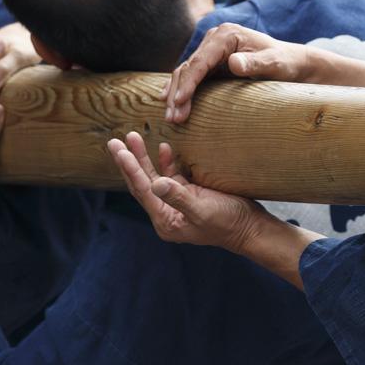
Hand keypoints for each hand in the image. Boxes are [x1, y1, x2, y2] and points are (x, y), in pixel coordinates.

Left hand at [108, 132, 267, 254]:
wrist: (250, 227)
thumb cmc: (228, 223)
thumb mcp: (203, 211)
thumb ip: (179, 197)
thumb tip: (156, 183)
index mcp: (166, 221)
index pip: (142, 191)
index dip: (130, 169)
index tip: (120, 150)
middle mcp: (167, 211)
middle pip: (142, 183)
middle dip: (129, 161)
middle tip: (114, 141)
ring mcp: (177, 202)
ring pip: (154, 177)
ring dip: (144, 158)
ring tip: (133, 137)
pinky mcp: (189, 193)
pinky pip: (171, 175)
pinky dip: (166, 162)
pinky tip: (162, 147)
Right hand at [164, 23, 315, 122]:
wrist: (292, 62)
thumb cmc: (285, 62)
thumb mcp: (275, 64)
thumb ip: (255, 63)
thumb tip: (234, 62)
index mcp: (227, 35)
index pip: (201, 60)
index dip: (189, 82)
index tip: (179, 101)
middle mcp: (215, 38)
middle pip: (190, 66)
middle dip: (179, 92)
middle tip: (173, 118)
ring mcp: (212, 49)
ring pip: (187, 71)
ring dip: (177, 94)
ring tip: (171, 117)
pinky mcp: (212, 60)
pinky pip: (192, 75)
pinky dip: (182, 89)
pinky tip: (170, 102)